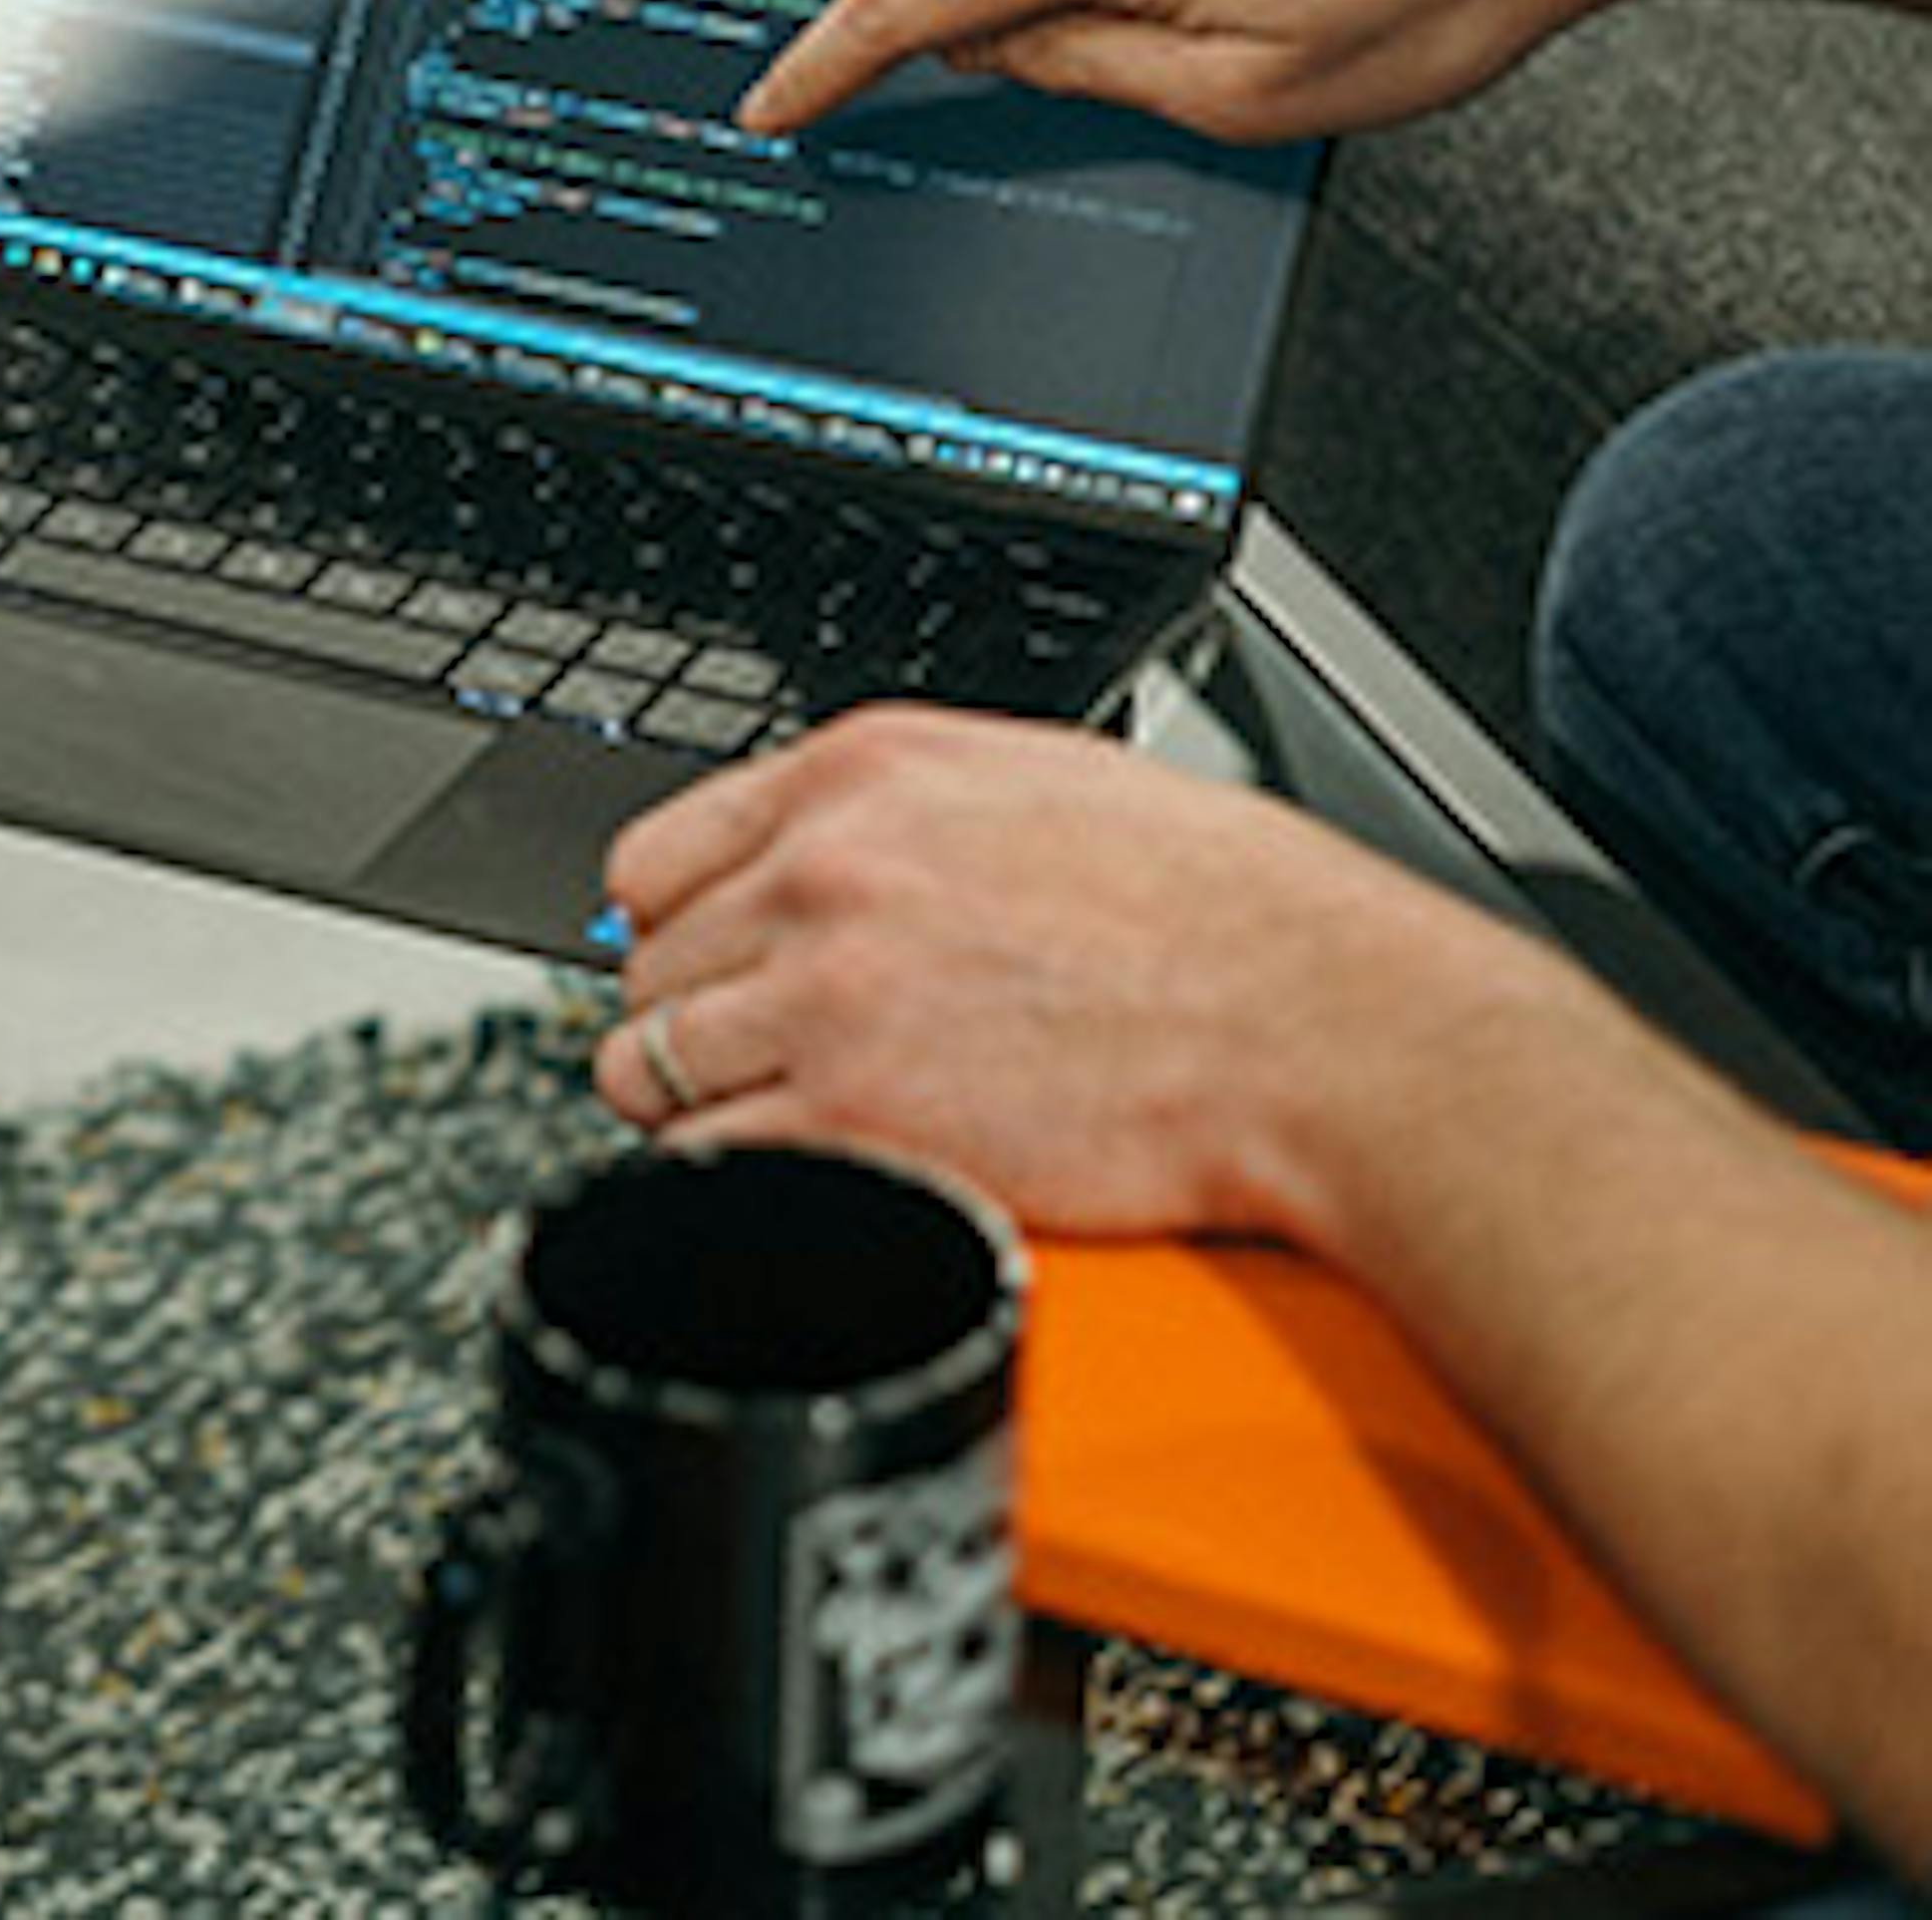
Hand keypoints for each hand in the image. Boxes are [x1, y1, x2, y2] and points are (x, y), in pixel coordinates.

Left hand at [592, 706, 1499, 1240]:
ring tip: (785, 1126)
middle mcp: (822, 869)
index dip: (678, 930)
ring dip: (702, 1110)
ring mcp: (828, 992)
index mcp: (857, 774)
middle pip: (646, 970)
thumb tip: (814, 851)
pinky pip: (707, 1161)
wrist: (1312, 1023)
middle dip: (699, 1025)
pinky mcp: (856, 1115)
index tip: (707, 971)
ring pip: (648, 1069)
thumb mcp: (1033, 781)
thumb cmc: (1218, 912)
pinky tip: (811, 1179)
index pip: (651, 857)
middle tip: (765, 1062)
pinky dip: (740, 1185)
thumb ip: (893, 812)